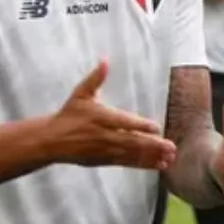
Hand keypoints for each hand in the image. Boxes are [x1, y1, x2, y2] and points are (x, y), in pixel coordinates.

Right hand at [50, 59, 176, 169]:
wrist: (52, 140)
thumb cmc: (69, 115)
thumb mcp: (81, 93)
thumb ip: (96, 78)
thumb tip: (105, 59)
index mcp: (100, 117)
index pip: (123, 122)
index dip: (139, 125)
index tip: (156, 127)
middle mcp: (104, 135)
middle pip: (131, 141)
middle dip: (152, 145)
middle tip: (171, 146)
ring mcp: (105, 150)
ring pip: (131, 154)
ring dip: (151, 157)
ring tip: (169, 158)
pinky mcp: (105, 161)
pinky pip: (127, 163)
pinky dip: (142, 165)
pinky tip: (157, 165)